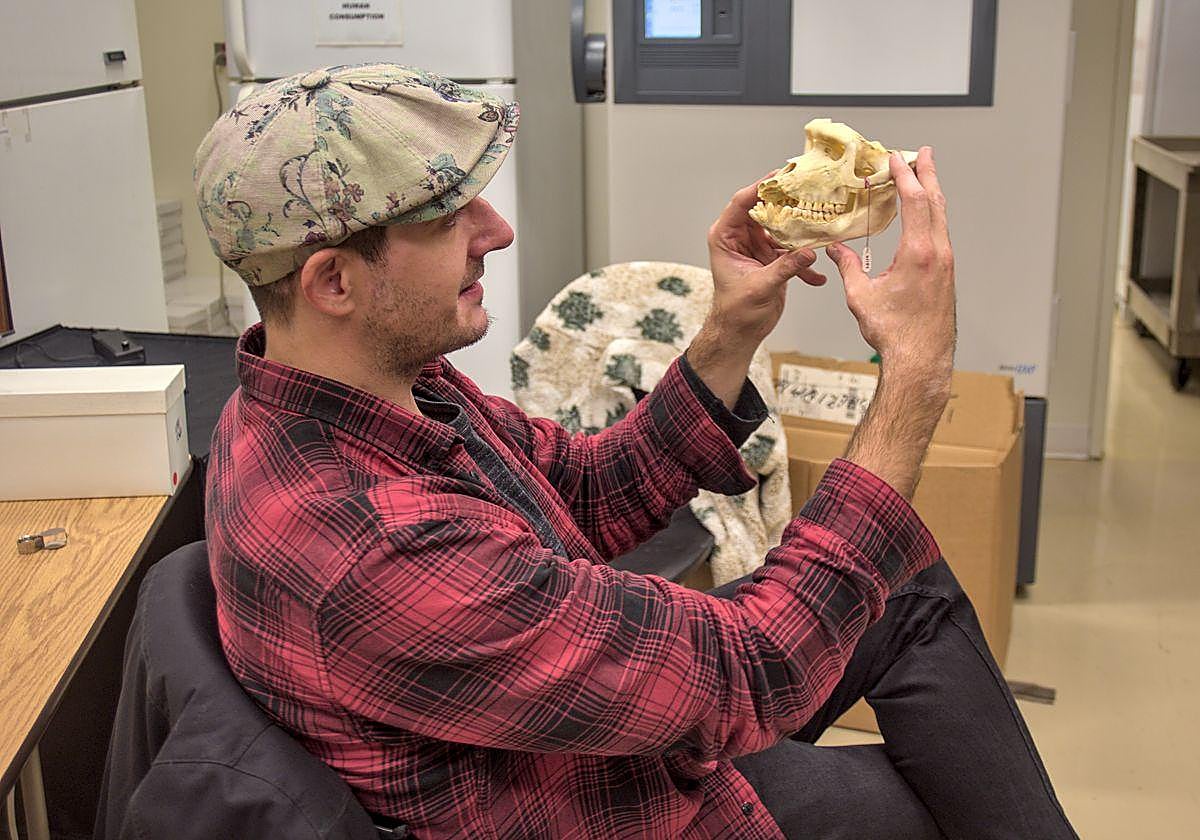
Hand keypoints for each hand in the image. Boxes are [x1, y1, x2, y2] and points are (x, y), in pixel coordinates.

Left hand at [704, 175, 827, 350]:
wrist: (740, 332)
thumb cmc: (736, 312)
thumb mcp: (760, 288)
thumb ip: (785, 268)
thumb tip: (809, 253)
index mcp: (725, 237)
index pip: (742, 203)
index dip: (761, 187)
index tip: (782, 176)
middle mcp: (740, 237)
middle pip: (766, 210)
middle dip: (788, 203)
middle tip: (809, 190)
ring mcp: (756, 246)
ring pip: (782, 228)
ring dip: (801, 231)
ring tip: (822, 226)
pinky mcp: (771, 258)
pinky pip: (791, 251)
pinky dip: (804, 262)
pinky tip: (817, 275)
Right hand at [826, 147, 955, 387]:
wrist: (921, 358)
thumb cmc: (894, 332)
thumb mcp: (861, 296)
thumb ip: (849, 267)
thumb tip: (836, 249)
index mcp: (918, 253)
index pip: (914, 201)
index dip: (904, 176)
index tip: (895, 159)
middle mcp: (938, 253)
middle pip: (935, 201)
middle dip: (927, 173)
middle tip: (922, 153)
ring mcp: (946, 262)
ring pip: (941, 216)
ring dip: (931, 193)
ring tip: (924, 177)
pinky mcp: (946, 272)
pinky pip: (941, 232)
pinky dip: (932, 214)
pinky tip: (925, 215)